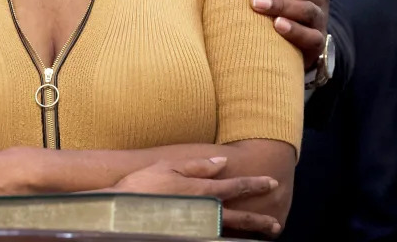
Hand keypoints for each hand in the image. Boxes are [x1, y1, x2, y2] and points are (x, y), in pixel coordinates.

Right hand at [113, 158, 281, 237]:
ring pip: (229, 232)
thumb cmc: (142, 186)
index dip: (255, 184)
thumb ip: (198, 165)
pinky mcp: (188, 236)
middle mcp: (204, 212)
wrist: (121, 211)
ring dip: (248, 234)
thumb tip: (223, 161)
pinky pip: (213, 238)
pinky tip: (231, 238)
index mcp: (202, 191)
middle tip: (275, 224)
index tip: (272, 183)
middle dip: (259, 220)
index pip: (235, 186)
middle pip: (239, 217)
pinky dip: (226, 238)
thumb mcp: (169, 166)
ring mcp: (197, 228)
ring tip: (263, 236)